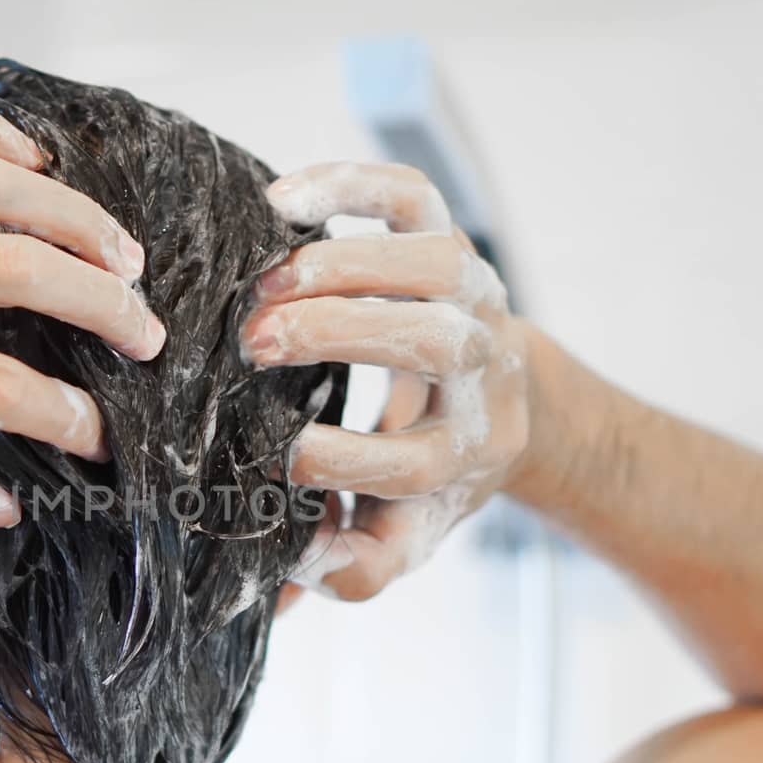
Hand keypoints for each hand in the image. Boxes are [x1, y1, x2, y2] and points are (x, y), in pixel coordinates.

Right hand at [242, 162, 529, 599]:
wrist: (508, 404)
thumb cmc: (431, 475)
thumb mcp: (401, 536)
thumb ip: (350, 569)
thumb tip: (283, 578)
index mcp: (465, 453)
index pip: (418, 461)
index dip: (351, 461)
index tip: (283, 455)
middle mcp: (479, 372)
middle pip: (432, 346)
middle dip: (342, 336)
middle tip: (253, 345)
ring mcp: (470, 295)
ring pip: (429, 263)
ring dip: (342, 267)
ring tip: (264, 286)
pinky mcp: (449, 238)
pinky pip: (411, 198)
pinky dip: (351, 185)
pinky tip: (283, 201)